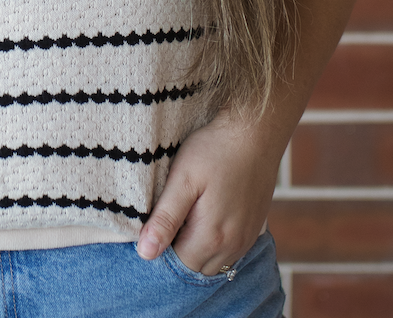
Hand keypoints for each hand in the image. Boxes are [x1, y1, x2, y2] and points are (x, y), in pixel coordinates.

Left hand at [136, 113, 280, 274]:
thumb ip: (165, 218)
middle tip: (168, 218)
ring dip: (197, 249)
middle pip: (196, 267)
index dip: (161, 249)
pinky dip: (215, 243)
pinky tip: (206, 216)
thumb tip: (146, 253)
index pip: (178, 265)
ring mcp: (246, 239)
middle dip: (179, 251)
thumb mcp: (183, 179)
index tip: (154, 225)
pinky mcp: (254, 229)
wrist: (256, 133)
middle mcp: (233, 247)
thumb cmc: (215, 150)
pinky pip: (230, 252)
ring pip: (214, 263)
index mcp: (212, 238)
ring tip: (186, 216)